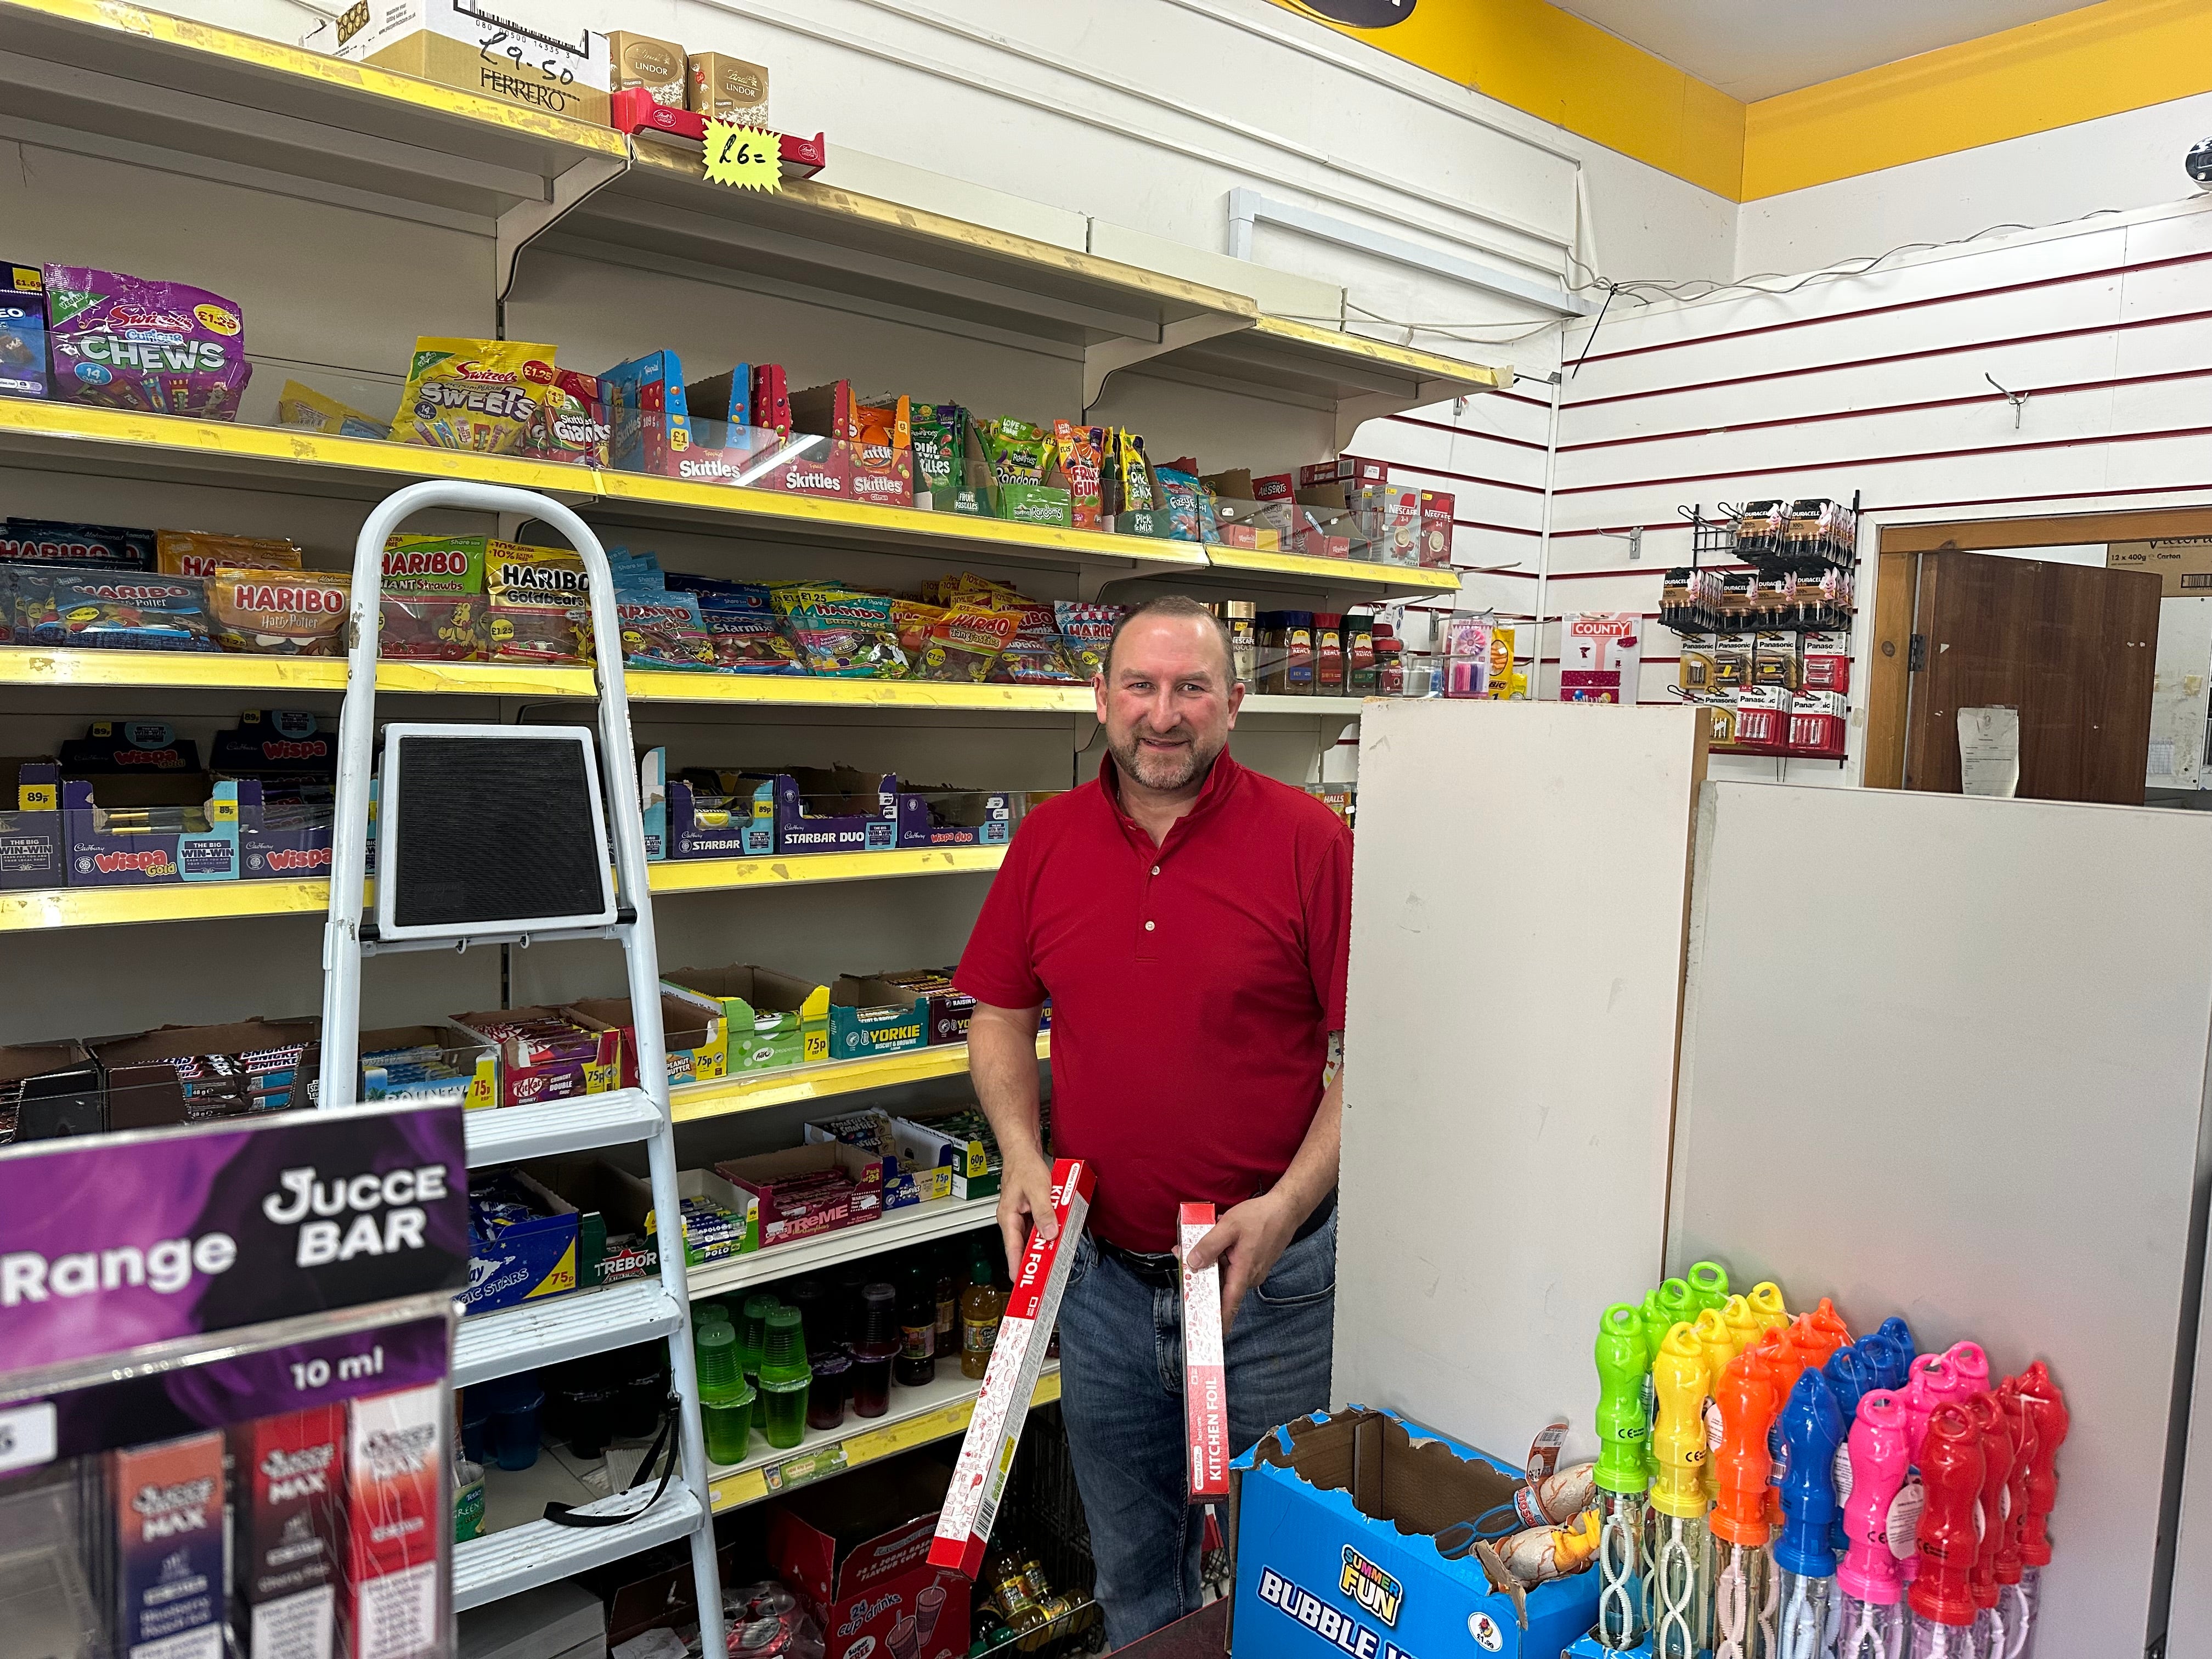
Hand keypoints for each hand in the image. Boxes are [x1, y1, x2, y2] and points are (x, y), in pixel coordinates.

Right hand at [997, 1149, 1058, 1281]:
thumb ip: (1044, 1212)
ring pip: (1032, 1239)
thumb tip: (1050, 1233)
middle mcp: (1012, 1220)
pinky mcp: (1030, 1214)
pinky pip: (1038, 1229)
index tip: (1021, 1282)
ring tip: (1055, 1259)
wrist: (1023, 1152)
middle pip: (1023, 1247)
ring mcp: (1021, 1218)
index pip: (1012, 1248)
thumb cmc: (1024, 1166)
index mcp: (1008, 1217)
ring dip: (1043, 1246)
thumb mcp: (1038, 1189)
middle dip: (1034, 1260)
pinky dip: (1047, 1234)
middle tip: (1045, 1275)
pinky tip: (1057, 1237)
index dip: (1017, 1266)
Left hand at [1184, 1192, 1298, 1337]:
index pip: (1229, 1304)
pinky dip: (1222, 1259)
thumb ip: (1209, 1245)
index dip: (1219, 1321)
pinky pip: (1233, 1268)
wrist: (1286, 1209)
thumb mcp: (1229, 1226)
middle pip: (1221, 1287)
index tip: (1210, 1336)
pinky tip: (1219, 1243)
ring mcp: (1254, 1271)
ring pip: (1227, 1275)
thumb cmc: (1260, 1217)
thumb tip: (1192, 1263)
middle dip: (1202, 1279)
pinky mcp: (1255, 1264)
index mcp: (1243, 1272)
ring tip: (1199, 1246)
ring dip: (1212, 1265)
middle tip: (1184, 1263)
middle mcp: (1250, 1277)